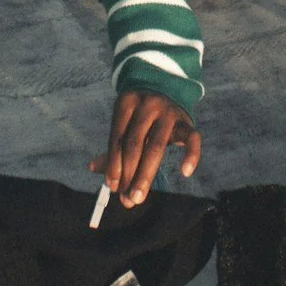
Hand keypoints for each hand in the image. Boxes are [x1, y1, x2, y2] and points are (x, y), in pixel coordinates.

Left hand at [90, 91, 201, 207]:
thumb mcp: (125, 122)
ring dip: (145, 175)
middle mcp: (148, 104)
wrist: (166, 87)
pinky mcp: (187, 120)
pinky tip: (185, 172)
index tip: (112, 187)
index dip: (113, 164)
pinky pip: (192, 139)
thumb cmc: (139, 114)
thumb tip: (93, 168)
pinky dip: (191, 155)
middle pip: (135, 144)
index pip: (117, 138)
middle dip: (128, 174)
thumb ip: (114, 146)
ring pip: (156, 146)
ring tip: (138, 196)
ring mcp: (168, 111)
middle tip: (125, 199)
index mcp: (127, 102)